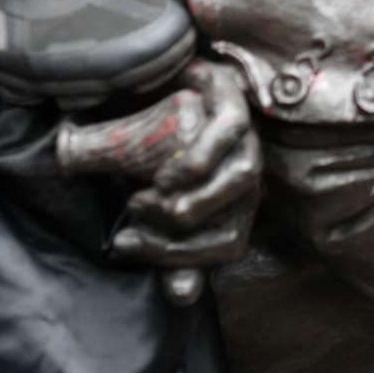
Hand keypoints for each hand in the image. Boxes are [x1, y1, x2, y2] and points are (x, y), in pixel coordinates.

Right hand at [57, 59, 261, 304]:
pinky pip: (232, 129)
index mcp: (233, 202)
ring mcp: (247, 137)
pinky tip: (170, 171)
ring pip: (244, 178)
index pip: (228, 247)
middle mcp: (248, 174)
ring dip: (198, 201)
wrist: (152, 77)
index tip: (125, 243)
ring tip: (149, 199)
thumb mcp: (147, 195)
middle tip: (134, 224)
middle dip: (182, 238)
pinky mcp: (234, 99)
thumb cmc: (152, 143)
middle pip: (238, 222)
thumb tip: (184, 295)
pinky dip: (201, 158)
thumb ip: (163, 240)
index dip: (180, 259)